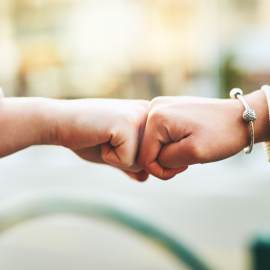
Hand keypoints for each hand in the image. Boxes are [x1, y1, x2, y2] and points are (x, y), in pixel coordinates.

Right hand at [54, 99, 149, 180]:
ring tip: (103, 138)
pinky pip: (127, 161)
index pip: (153, 155)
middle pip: (149, 160)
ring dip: (117, 158)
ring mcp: (140, 117)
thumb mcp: (113, 153)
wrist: (60, 122)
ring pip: (141, 162)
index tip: (111, 139)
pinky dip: (109, 157)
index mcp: (149, 117)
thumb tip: (146, 178)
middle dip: (124, 159)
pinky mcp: (128, 125)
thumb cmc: (87, 137)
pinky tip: (99, 138)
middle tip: (106, 139)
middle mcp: (150, 113)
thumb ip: (131, 164)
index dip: (129, 158)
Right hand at [138, 90, 268, 179]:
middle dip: (165, 160)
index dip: (161, 170)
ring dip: (169, 152)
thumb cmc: (221, 134)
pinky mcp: (168, 109)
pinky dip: (172, 143)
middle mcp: (154, 107)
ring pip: (154, 143)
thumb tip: (153, 159)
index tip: (184, 167)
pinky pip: (161, 134)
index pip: (144, 157)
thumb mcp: (193, 153)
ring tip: (189, 148)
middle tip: (187, 159)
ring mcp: (161, 106)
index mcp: (156, 118)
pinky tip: (187, 140)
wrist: (240, 117)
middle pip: (147, 149)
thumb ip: (166, 160)